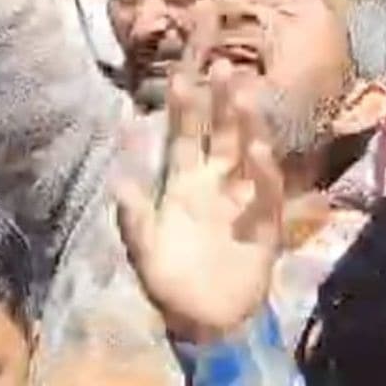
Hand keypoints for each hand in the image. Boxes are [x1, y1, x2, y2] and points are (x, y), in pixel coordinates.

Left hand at [115, 60, 283, 343]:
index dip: (185, 108)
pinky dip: (262, 171)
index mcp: (184, 184)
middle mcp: (216, 184)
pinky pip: (265, 191)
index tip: (182, 74)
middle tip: (224, 64)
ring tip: (245, 93)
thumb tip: (119, 176)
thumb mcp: (143, 249)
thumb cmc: (170, 282)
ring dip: (247, 124)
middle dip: (223, 101)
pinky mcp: (265, 222)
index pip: (185, 137)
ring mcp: (242, 200)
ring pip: (247, 152)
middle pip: (222, 134)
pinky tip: (256, 150)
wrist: (203, 321)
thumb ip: (134, 214)